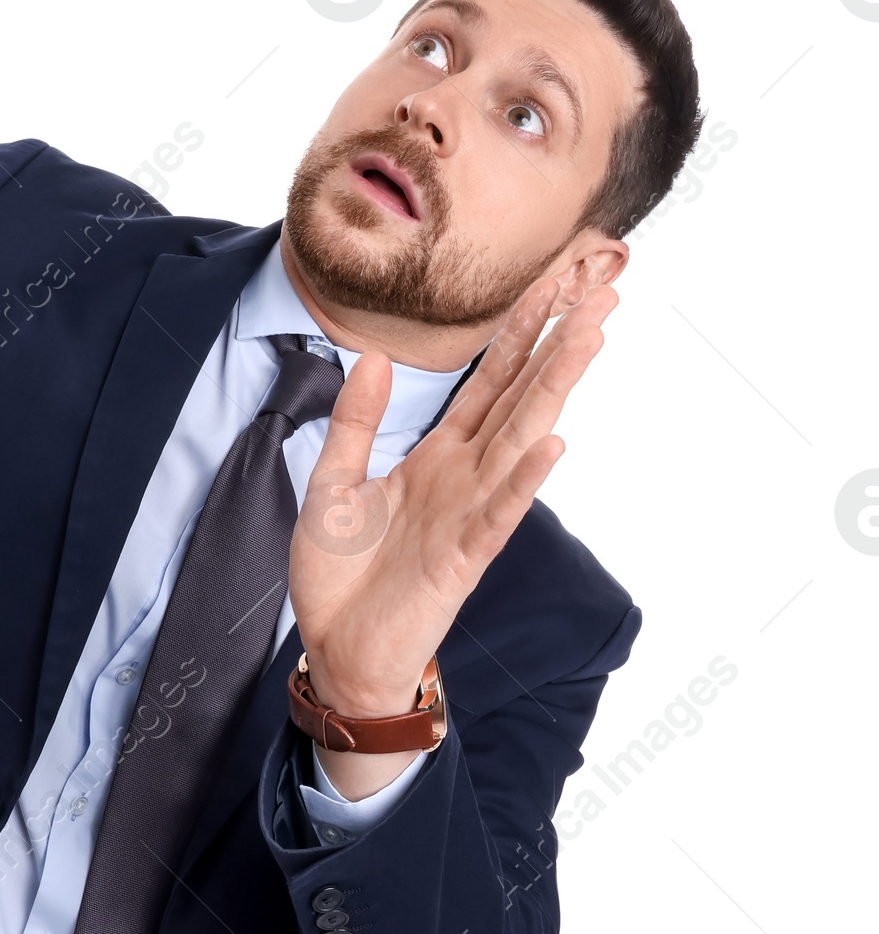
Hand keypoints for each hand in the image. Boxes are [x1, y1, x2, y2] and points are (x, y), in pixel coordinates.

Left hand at [290, 271, 619, 725]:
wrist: (336, 652)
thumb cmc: (341, 578)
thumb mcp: (333, 483)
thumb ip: (356, 422)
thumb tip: (373, 357)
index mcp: (437, 457)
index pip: (490, 381)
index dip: (520, 331)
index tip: (552, 282)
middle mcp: (464, 478)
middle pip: (521, 396)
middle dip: (558, 343)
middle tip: (601, 289)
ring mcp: (469, 515)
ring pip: (522, 441)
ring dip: (555, 389)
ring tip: (591, 337)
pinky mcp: (462, 560)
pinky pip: (498, 515)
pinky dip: (523, 482)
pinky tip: (554, 446)